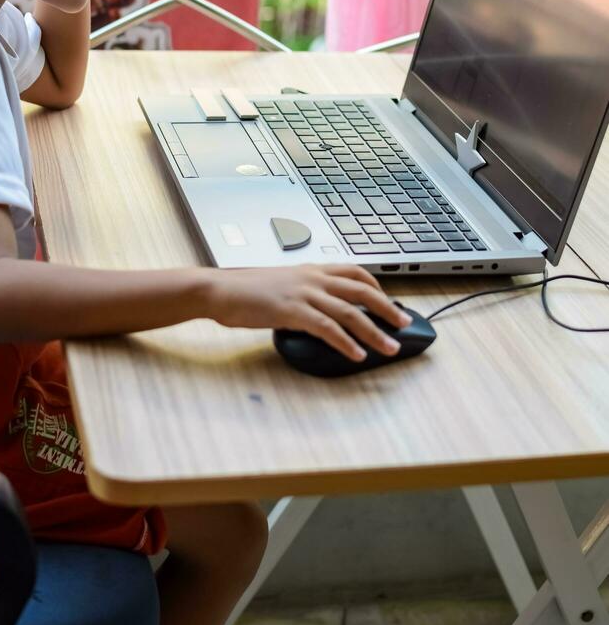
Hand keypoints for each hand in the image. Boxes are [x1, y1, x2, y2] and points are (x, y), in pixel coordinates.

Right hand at [209, 264, 412, 361]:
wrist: (219, 290)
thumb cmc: (245, 289)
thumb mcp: (281, 284)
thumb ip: (303, 292)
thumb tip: (317, 310)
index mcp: (310, 270)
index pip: (354, 272)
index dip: (376, 287)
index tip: (389, 301)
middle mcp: (312, 278)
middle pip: (362, 291)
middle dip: (388, 308)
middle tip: (405, 323)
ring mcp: (304, 294)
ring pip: (350, 312)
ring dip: (375, 331)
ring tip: (390, 347)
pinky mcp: (292, 311)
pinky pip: (327, 328)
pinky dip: (346, 342)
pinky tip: (356, 354)